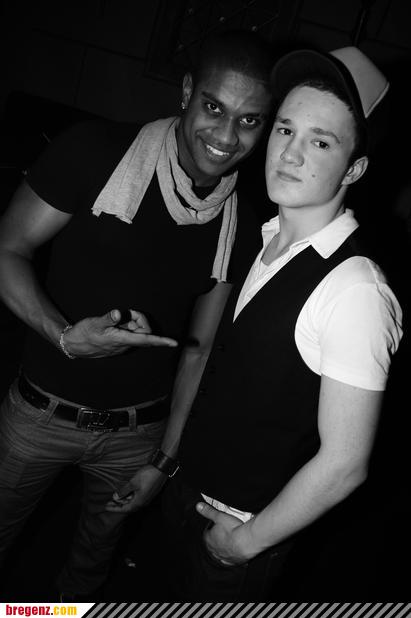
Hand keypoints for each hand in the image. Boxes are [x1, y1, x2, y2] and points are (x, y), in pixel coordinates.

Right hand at [62, 309, 177, 357]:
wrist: (73, 345)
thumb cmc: (84, 333)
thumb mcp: (95, 323)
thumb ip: (109, 318)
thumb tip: (118, 313)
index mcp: (122, 340)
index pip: (146, 340)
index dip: (161, 340)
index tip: (174, 342)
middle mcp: (125, 345)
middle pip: (144, 332)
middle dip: (139, 320)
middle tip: (124, 313)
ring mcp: (123, 345)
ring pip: (137, 332)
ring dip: (131, 323)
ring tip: (116, 318)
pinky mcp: (120, 344)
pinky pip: (130, 334)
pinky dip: (127, 326)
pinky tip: (116, 323)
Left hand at [105, 465, 166, 512]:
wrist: (161, 468)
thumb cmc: (147, 475)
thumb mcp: (133, 482)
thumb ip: (124, 491)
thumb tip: (116, 497)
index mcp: (139, 502)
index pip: (124, 509)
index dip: (114, 508)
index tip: (106, 507)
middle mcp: (143, 502)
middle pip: (129, 507)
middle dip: (118, 505)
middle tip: (109, 502)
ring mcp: (147, 498)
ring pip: (133, 502)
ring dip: (124, 501)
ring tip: (116, 498)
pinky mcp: (150, 493)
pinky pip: (137, 498)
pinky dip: (130, 497)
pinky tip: (127, 493)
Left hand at [196, 502, 256, 565]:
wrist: (246, 541)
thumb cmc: (233, 529)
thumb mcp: (219, 516)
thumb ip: (208, 511)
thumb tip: (198, 506)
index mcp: (209, 539)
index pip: (205, 535)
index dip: (209, 530)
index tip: (213, 527)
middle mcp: (214, 550)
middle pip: (211, 545)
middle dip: (215, 540)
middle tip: (221, 534)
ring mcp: (223, 557)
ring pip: (219, 554)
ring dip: (221, 549)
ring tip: (226, 544)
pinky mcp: (233, 562)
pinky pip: (228, 561)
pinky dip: (229, 557)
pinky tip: (232, 554)